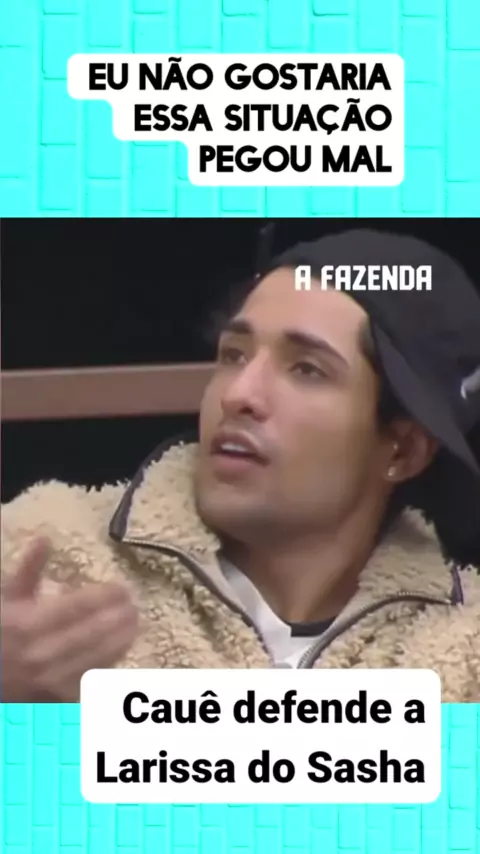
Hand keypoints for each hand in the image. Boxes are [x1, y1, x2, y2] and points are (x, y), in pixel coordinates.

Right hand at [1, 537, 138, 701]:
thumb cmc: (1, 634)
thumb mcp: (8, 600)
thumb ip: (28, 570)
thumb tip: (44, 538)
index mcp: (28, 624)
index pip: (77, 607)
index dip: (104, 596)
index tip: (123, 587)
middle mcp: (40, 654)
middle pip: (91, 634)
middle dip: (118, 618)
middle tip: (136, 605)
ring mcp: (50, 681)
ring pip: (95, 660)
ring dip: (120, 641)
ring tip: (135, 624)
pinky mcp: (57, 702)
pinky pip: (89, 682)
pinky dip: (108, 665)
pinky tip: (121, 651)